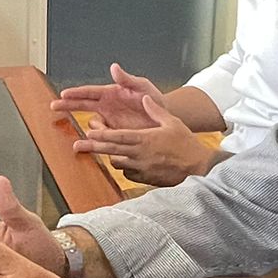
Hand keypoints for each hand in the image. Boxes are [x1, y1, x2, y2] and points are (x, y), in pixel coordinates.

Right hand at [51, 62, 166, 129]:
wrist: (164, 119)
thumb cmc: (154, 100)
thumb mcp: (143, 86)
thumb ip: (127, 79)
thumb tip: (114, 67)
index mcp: (111, 93)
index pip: (89, 92)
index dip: (76, 93)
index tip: (63, 94)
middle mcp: (107, 106)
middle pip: (82, 105)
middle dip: (67, 105)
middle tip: (53, 107)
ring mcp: (109, 120)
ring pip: (92, 124)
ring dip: (92, 129)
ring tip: (96, 134)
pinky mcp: (114, 133)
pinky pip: (101, 137)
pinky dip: (98, 139)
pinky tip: (100, 143)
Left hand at [73, 95, 217, 186]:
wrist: (198, 169)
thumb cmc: (187, 145)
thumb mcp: (172, 122)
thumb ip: (155, 110)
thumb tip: (144, 98)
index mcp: (144, 139)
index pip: (117, 136)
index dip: (101, 134)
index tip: (88, 131)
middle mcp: (139, 155)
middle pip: (111, 150)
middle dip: (93, 147)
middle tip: (78, 146)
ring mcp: (141, 169)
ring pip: (117, 163)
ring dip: (111, 156)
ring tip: (106, 150)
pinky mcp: (145, 179)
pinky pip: (128, 174)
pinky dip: (125, 168)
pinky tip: (127, 163)